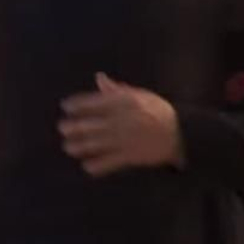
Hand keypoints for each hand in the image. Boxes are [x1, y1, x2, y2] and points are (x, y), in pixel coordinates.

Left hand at [59, 73, 181, 176]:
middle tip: (63, 128)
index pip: (92, 102)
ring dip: (78, 146)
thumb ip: (117, 90)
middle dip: (72, 127)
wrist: (180, 133)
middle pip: (89, 125)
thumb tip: (99, 78)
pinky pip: (108, 163)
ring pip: (94, 144)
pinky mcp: (129, 157)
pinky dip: (95, 165)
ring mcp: (123, 140)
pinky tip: (86, 166)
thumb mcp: (139, 95)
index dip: (76, 105)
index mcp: (122, 102)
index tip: (66, 107)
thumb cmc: (158, 111)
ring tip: (68, 147)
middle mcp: (119, 121)